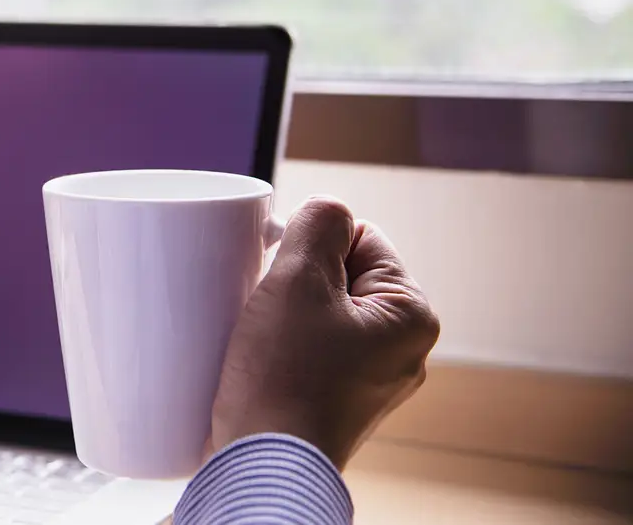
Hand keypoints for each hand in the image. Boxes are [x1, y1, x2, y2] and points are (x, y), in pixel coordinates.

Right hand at [208, 197, 439, 469]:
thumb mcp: (298, 279)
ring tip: (262, 336)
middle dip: (295, 279)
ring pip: (319, 311)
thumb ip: (319, 224)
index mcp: (411, 316)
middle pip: (338, 273)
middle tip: (268, 307)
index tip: (281, 274)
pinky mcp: (336, 400)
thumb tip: (329, 208)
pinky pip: (309, 348)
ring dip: (284, 312)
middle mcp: (402, 350)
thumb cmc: (284, 380)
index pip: (359, 237)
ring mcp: (370, 379)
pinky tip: (261, 359)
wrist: (262, 466)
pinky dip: (282, 345)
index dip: (312, 243)